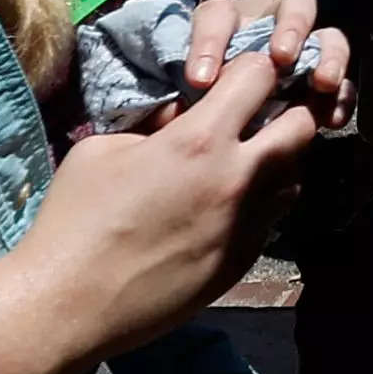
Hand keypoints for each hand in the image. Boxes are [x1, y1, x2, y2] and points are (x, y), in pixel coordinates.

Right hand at [9, 25, 319, 353]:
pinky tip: (223, 210)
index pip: (261, 74)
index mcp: (199, 140)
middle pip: (302, 125)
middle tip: (253, 118)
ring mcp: (246, 225)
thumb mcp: (105, 149)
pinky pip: (272, 219)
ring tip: (239, 165)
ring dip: (276, 162)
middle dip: (284, 112)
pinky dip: (260, 205)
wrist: (70, 305)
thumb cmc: (75, 220)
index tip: (233, 79)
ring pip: (295, 176)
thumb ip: (157, 123)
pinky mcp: (242, 263)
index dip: (250, 68)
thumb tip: (185, 113)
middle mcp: (237, 179)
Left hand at [179, 0, 347, 105]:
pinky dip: (342, 96)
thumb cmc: (197, 89)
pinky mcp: (320, 80)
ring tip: (322, 84)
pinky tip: (333, 118)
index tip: (199, 81)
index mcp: (228, 23)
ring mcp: (304, 50)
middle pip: (293, 6)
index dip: (209, 43)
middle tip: (282, 58)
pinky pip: (342, 81)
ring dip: (328, 56)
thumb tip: (170, 116)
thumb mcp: (178, 89)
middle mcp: (271, 27)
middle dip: (291, 29)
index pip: (218, 16)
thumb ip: (172, 98)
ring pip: (326, 36)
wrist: (222, 110)